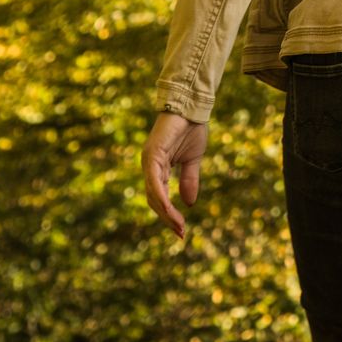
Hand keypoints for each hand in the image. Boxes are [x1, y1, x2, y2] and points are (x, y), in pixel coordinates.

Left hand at [142, 112, 207, 241]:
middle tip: (180, 233)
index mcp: (158, 168)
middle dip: (167, 218)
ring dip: (165, 212)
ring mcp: (149, 161)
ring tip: (178, 225)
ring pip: (153, 194)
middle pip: (154, 200)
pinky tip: (170, 209)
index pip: (160, 198)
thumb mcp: (192, 161)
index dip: (169, 215)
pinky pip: (155, 181)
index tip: (181, 230)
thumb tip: (189, 204)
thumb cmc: (191, 129)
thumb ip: (188, 180)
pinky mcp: (152, 155)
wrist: (192, 108)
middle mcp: (149, 166)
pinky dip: (161, 197)